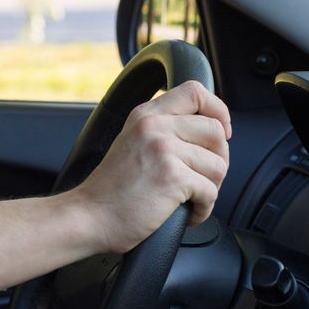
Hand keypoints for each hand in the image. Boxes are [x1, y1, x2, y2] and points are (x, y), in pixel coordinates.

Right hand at [72, 80, 231, 253]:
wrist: (89, 216)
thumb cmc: (112, 190)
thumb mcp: (133, 143)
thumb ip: (163, 130)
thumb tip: (211, 132)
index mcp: (145, 115)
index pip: (195, 91)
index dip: (218, 111)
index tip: (219, 133)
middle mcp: (153, 126)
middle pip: (216, 131)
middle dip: (218, 160)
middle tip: (199, 179)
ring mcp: (163, 149)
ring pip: (219, 165)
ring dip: (210, 188)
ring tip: (186, 198)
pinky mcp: (172, 177)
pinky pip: (211, 192)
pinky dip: (203, 210)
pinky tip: (185, 213)